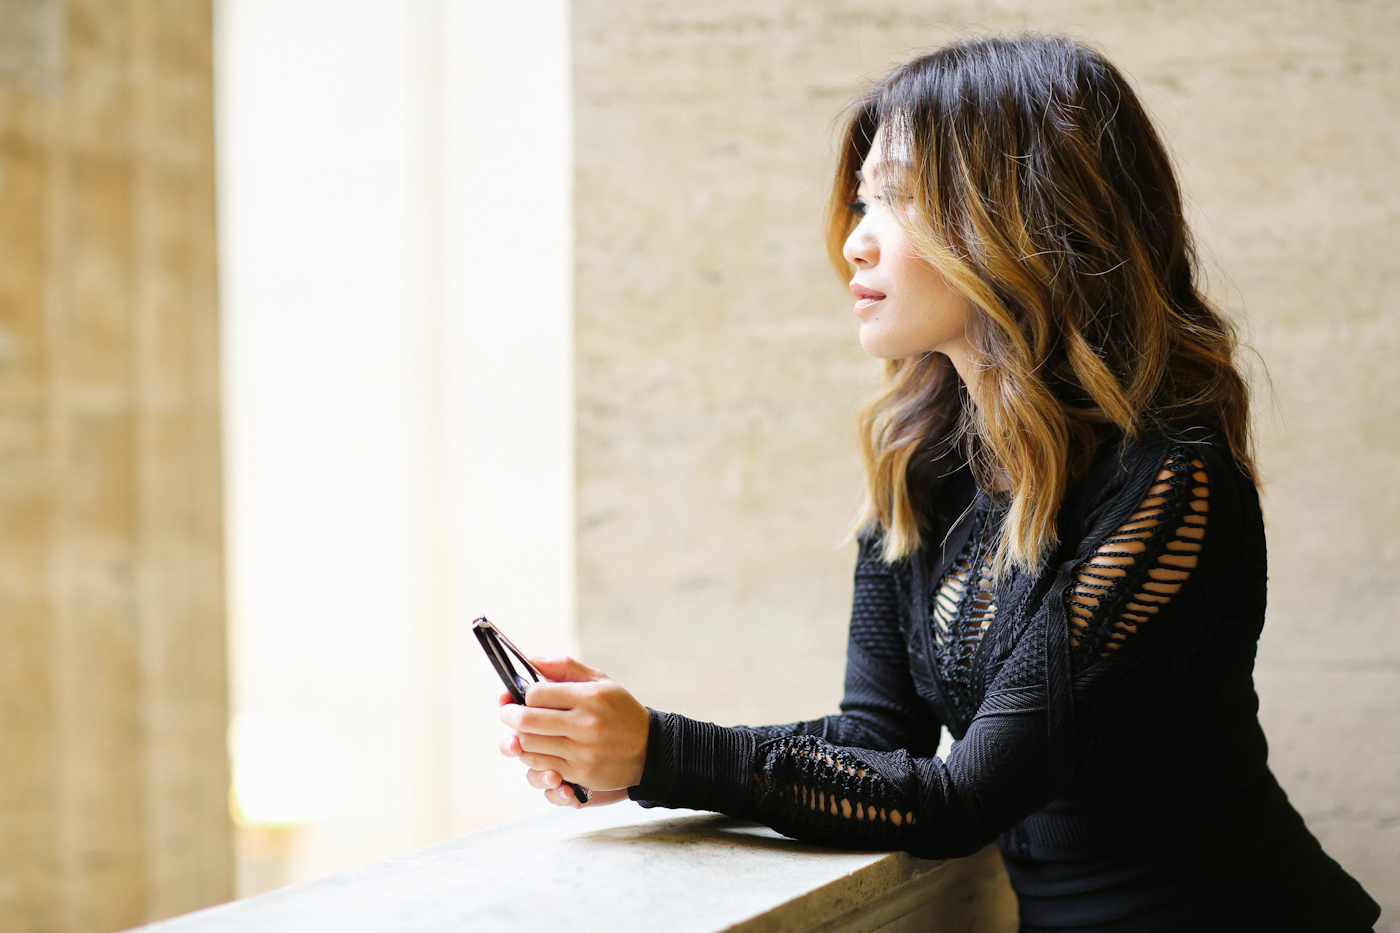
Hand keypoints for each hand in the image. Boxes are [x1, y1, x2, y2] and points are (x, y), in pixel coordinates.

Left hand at [498, 656, 648, 808]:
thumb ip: (565, 667)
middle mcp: (585, 724)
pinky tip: (539, 750)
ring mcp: (583, 752)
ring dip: (520, 739)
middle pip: (526, 722)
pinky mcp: (581, 774)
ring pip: (530, 747)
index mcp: (589, 697)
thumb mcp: (600, 681)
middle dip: (510, 717)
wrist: (651, 750)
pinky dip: (534, 759)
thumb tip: (531, 660)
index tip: (520, 696)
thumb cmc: (621, 711)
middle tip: (509, 713)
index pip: (536, 694)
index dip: (522, 694)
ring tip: (524, 732)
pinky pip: (543, 768)